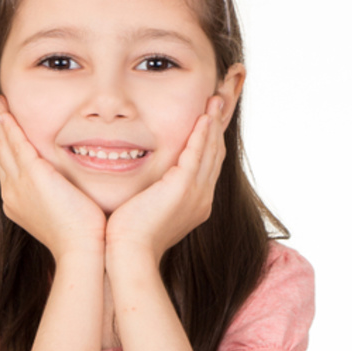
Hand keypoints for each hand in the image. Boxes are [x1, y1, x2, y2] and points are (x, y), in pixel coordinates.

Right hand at [0, 97, 105, 259]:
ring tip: (0, 104)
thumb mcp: (63, 215)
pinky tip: (7, 111)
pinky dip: (9, 124)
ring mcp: (19, 183)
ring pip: (2, 145)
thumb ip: (59, 199)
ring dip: (1, 122)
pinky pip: (15, 142)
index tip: (7, 131)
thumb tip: (69, 191)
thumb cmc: (81, 237)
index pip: (6, 168)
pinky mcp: (33, 174)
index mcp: (17, 203)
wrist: (81, 250)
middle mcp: (11, 192)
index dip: (5, 147)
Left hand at [106, 96, 225, 266]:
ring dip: (214, 121)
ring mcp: (195, 193)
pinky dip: (202, 134)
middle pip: (216, 152)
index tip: (211, 114)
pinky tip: (204, 116)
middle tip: (222, 97)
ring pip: (211, 149)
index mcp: (194, 202)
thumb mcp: (146, 210)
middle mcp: (201, 197)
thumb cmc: (129, 237)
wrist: (128, 254)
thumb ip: (151, 193)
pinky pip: (197, 154)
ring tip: (218, 96)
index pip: (207, 163)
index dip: (211, 137)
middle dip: (219, 123)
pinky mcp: (183, 188)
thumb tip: (141, 184)